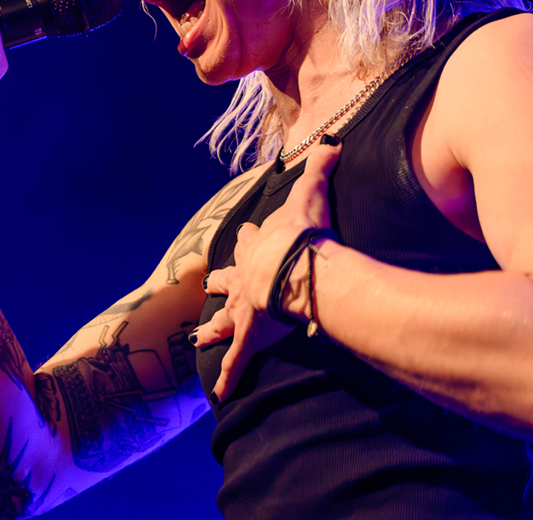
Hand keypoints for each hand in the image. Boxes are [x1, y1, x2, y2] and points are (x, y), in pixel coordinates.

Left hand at [196, 141, 340, 401]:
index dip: (250, 240)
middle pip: (227, 280)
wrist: (293, 266)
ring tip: (200, 338)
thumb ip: (320, 167)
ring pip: (225, 320)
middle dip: (219, 283)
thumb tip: (332, 140)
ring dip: (214, 329)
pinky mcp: (249, 336)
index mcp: (258, 248)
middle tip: (208, 285)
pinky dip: (229, 375)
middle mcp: (244, 278)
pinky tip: (221, 392)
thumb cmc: (301, 233)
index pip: (250, 241)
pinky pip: (237, 360)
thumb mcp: (311, 193)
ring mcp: (244, 308)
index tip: (247, 236)